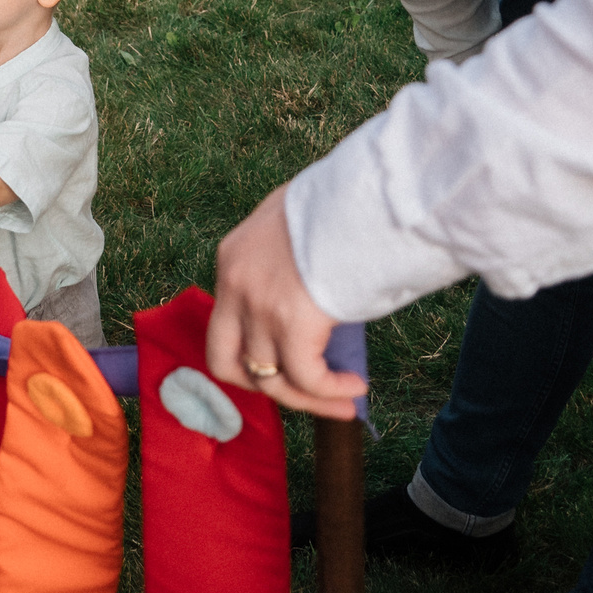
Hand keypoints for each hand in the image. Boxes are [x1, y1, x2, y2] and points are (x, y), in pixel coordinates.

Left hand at [203, 183, 367, 419]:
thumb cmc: (345, 202)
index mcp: (232, 256)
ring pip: (269, 378)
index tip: (288, 362)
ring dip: (308, 398)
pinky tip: (355, 387)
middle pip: (225, 361)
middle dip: (263, 386)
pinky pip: (306, 377)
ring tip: (345, 399)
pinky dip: (330, 392)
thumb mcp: (298, 223)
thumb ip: (291, 257)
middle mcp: (235, 283)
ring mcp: (258, 304)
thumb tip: (313, 293)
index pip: (225, 322)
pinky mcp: (291, 322)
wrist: (367, 193)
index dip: (254, 351)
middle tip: (303, 393)